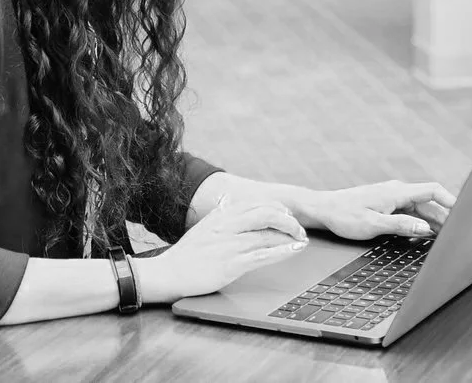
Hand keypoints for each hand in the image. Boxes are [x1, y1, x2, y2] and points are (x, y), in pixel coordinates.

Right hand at [145, 196, 308, 300]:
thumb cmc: (186, 253)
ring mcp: (229, 244)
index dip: (277, 208)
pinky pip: (263, 255)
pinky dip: (282, 251)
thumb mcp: (202, 226)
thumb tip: (228, 199)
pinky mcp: (231, 263)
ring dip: (290, 236)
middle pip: (266, 213)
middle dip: (288, 220)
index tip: (288, 215)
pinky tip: (295, 250)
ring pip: (267, 234)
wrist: (168, 273)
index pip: (256, 203)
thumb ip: (218, 213)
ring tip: (303, 239)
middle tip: (299, 229)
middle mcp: (227, 225)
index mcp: (221, 215)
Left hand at [308, 180, 456, 240]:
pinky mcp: (387, 205)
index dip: (451, 200)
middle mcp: (397, 192)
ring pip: (421, 208)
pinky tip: (426, 235)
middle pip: (430, 202)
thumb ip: (401, 225)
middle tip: (459, 234)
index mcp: (396, 192)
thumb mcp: (373, 224)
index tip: (464, 213)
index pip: (432, 190)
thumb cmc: (343, 216)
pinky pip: (410, 213)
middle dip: (446, 217)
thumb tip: (426, 227)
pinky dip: (420, 222)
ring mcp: (392, 198)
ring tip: (447, 237)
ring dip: (433, 221)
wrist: (323, 209)